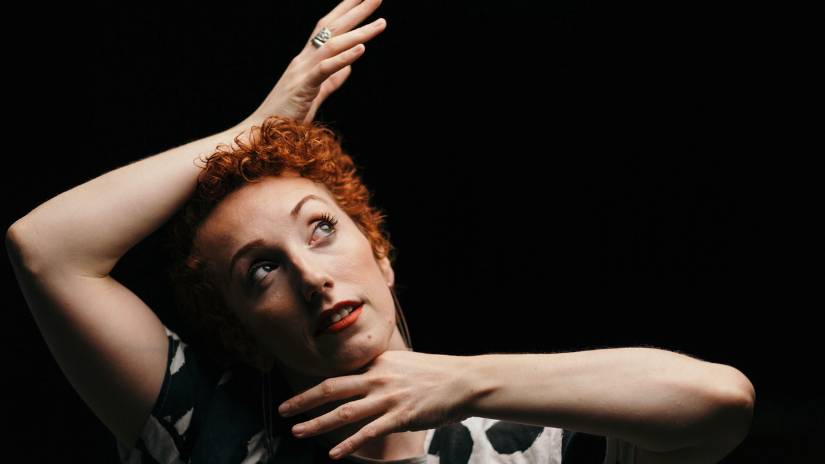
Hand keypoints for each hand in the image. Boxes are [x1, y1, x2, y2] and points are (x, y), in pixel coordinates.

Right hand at [245, 0, 386, 124]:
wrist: (260, 132)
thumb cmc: (286, 116)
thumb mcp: (315, 94)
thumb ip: (332, 79)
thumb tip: (348, 67)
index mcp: (307, 59)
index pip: (329, 28)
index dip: (347, 11)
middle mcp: (304, 59)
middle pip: (332, 28)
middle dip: (356, 10)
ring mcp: (302, 71)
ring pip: (333, 45)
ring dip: (359, 32)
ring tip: (382, 23)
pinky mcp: (303, 87)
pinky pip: (325, 68)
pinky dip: (344, 57)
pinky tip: (362, 48)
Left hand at [278, 351, 475, 459]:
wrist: (464, 381)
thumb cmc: (436, 374)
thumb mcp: (403, 364)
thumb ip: (381, 373)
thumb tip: (365, 381)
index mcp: (377, 364)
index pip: (339, 375)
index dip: (315, 387)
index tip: (298, 397)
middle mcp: (378, 377)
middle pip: (332, 389)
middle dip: (304, 401)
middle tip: (283, 411)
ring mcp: (388, 397)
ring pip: (345, 412)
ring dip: (318, 423)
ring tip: (298, 432)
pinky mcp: (401, 415)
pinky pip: (369, 431)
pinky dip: (349, 444)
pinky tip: (334, 454)